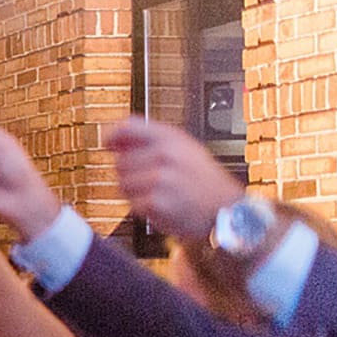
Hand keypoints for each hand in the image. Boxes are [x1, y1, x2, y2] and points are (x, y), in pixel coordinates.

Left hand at [104, 115, 242, 240]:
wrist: (227, 209)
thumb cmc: (203, 180)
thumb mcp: (185, 149)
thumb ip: (152, 140)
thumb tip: (114, 139)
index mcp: (172, 137)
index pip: (129, 127)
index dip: (113, 135)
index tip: (109, 143)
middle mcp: (166, 154)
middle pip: (120, 161)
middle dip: (130, 173)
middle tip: (153, 181)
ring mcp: (161, 178)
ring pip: (122, 184)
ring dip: (135, 193)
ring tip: (160, 193)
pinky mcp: (157, 201)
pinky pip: (132, 204)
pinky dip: (143, 209)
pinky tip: (163, 206)